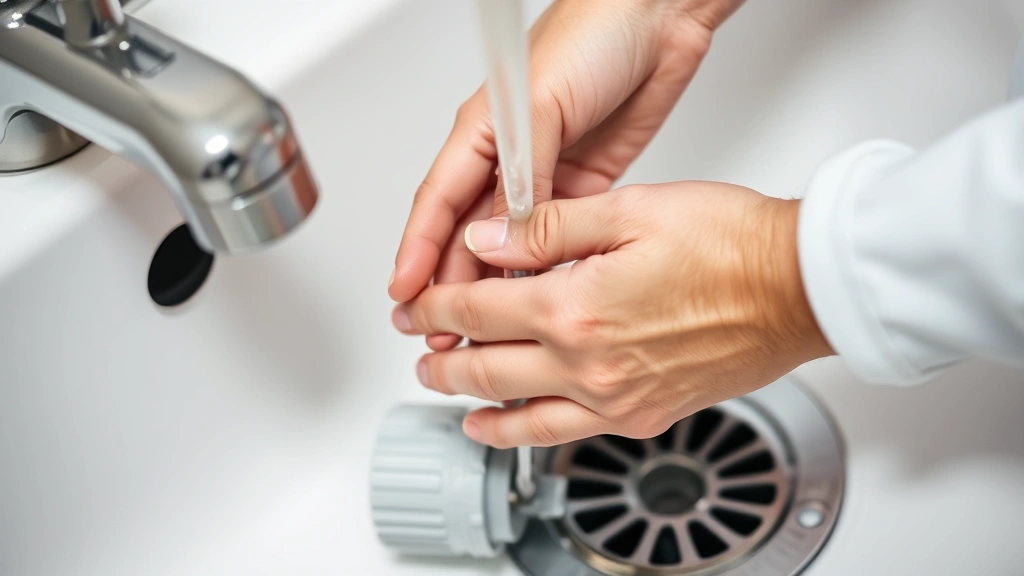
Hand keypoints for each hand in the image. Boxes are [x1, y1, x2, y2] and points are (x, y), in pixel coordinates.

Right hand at [389, 0, 745, 349]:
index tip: (404, 291)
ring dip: (496, 283)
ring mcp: (546, 172)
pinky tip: (535, 296)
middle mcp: (509, 156)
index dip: (418, 251)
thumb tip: (505, 233)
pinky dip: (542, 268)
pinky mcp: (584, 183)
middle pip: (470, 232)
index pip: (439, 203)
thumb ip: (525, 172)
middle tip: (439, 325)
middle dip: (451, 281)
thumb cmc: (595, 32)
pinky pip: (554, 238)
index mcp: (483, 131)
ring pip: (510, 242)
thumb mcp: (543, 103)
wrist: (660, 15)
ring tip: (484, 325)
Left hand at [392, 182, 832, 447]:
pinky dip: (523, 433)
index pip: (477, 311)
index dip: (436, 306)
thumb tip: (486, 237)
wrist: (797, 288)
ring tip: (446, 391)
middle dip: (439, 360)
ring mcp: (615, 399)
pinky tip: (509, 426)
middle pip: (485, 370)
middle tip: (418, 352)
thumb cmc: (730, 244)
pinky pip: (565, 435)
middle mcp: (588, 365)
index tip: (418, 305)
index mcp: (576, 308)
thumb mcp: (628, 209)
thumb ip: (546, 227)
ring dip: (471, 403)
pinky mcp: (643, 416)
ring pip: (517, 416)